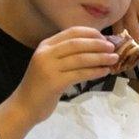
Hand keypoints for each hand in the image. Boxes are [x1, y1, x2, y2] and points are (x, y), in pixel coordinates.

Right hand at [0, 27, 117, 138]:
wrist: (24, 107)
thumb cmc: (41, 86)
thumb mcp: (51, 64)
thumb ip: (67, 55)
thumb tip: (97, 48)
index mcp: (45, 45)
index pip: (71, 32)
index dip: (91, 33)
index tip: (104, 38)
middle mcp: (46, 53)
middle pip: (77, 43)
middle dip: (98, 44)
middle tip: (113, 47)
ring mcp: (48, 68)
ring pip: (80, 58)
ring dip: (100, 58)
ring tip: (114, 59)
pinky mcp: (54, 83)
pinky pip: (80, 74)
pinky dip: (95, 71)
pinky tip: (104, 72)